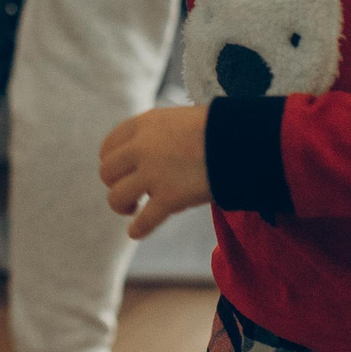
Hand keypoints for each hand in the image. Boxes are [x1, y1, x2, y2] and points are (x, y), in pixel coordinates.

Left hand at [98, 105, 210, 238]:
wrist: (243, 139)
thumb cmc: (217, 129)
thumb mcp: (178, 119)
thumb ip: (156, 135)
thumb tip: (143, 155)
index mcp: (143, 125)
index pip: (109, 147)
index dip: (111, 162)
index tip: (120, 172)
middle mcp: (142, 147)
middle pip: (107, 172)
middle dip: (114, 184)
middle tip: (130, 192)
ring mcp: (154, 173)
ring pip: (116, 197)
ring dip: (122, 206)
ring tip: (133, 209)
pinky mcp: (170, 198)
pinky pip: (143, 221)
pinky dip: (137, 229)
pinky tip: (135, 232)